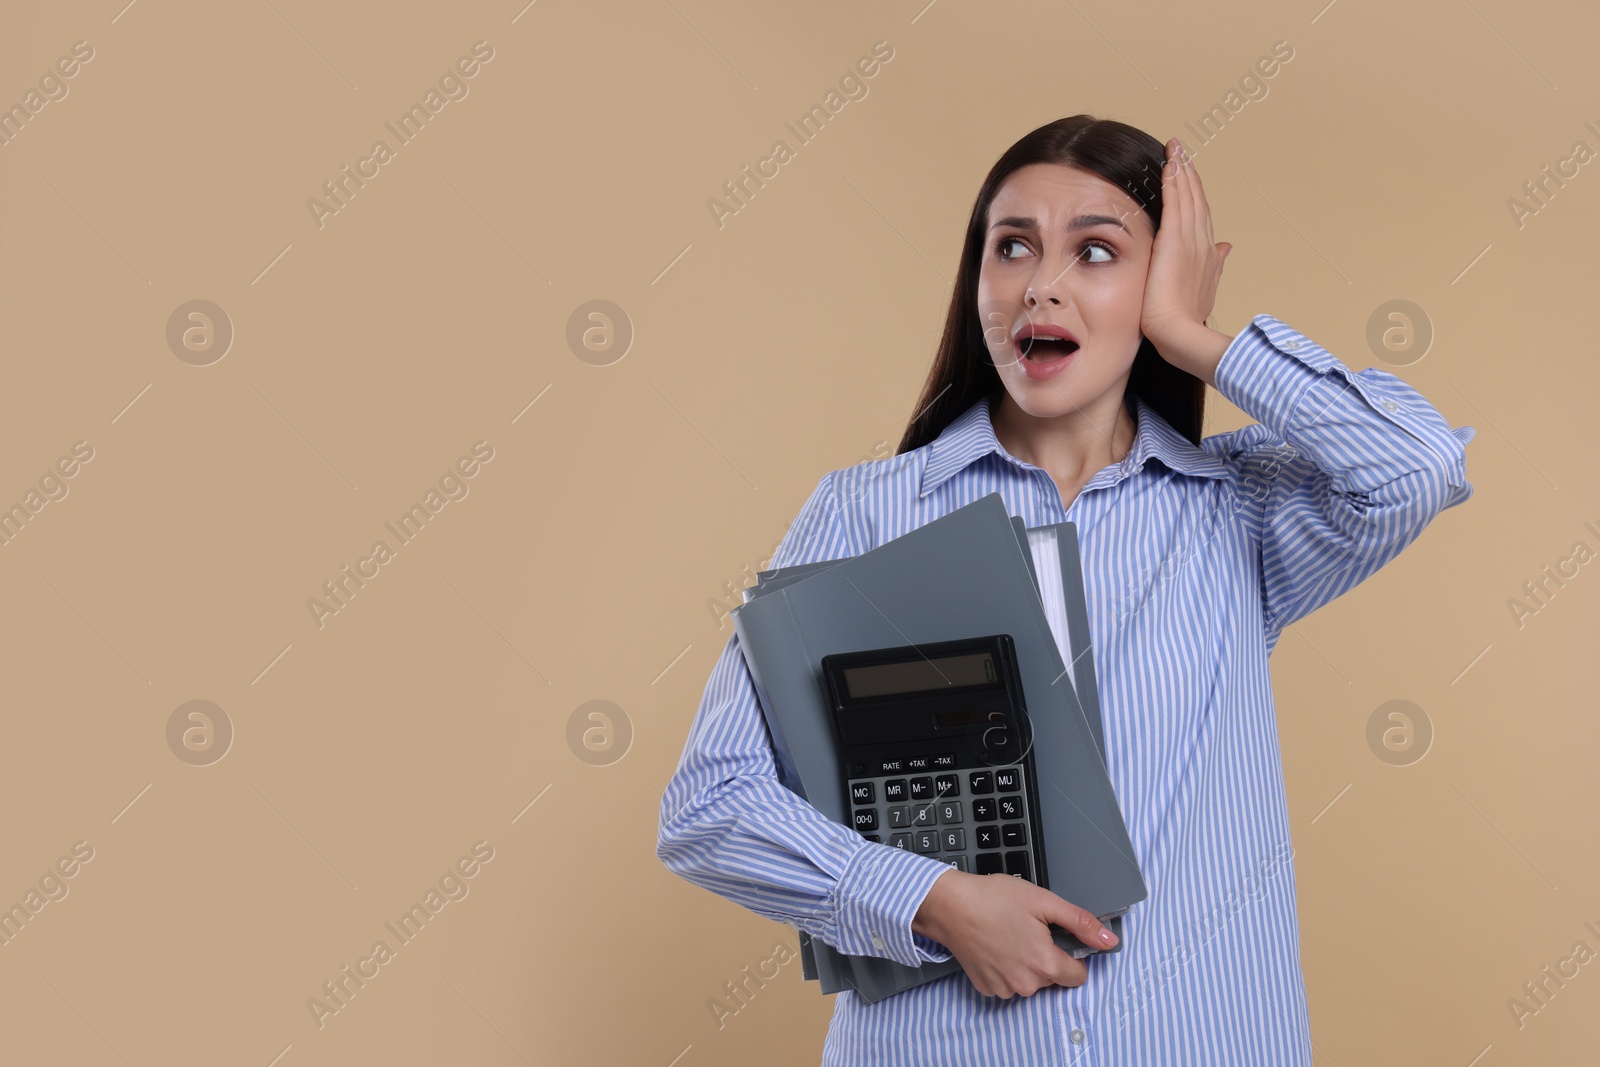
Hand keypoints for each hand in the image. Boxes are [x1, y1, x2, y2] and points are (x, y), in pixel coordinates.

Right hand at [911, 869, 1117, 998]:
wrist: (949, 905)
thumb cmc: (994, 898)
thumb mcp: (1044, 901)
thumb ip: (1081, 923)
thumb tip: (1110, 941)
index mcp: (1045, 964)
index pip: (1079, 976)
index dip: (1073, 954)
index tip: (1057, 936)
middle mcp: (1026, 984)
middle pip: (1053, 977)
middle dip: (1046, 956)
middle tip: (1028, 928)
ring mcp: (1004, 989)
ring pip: (1030, 981)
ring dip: (1026, 963)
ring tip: (1008, 934)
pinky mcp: (987, 988)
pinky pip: (1008, 983)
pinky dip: (1006, 968)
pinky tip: (995, 946)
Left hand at [1141, 137, 1232, 365]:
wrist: (1178, 331)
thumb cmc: (1183, 320)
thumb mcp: (1204, 288)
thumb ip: (1214, 265)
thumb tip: (1226, 247)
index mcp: (1207, 254)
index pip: (1200, 216)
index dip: (1195, 194)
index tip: (1188, 175)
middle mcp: (1203, 243)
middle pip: (1197, 201)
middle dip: (1189, 175)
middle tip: (1181, 150)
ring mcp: (1191, 240)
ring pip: (1187, 197)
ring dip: (1181, 171)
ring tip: (1174, 148)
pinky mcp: (1175, 240)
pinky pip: (1175, 202)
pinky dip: (1174, 181)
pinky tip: (1170, 163)